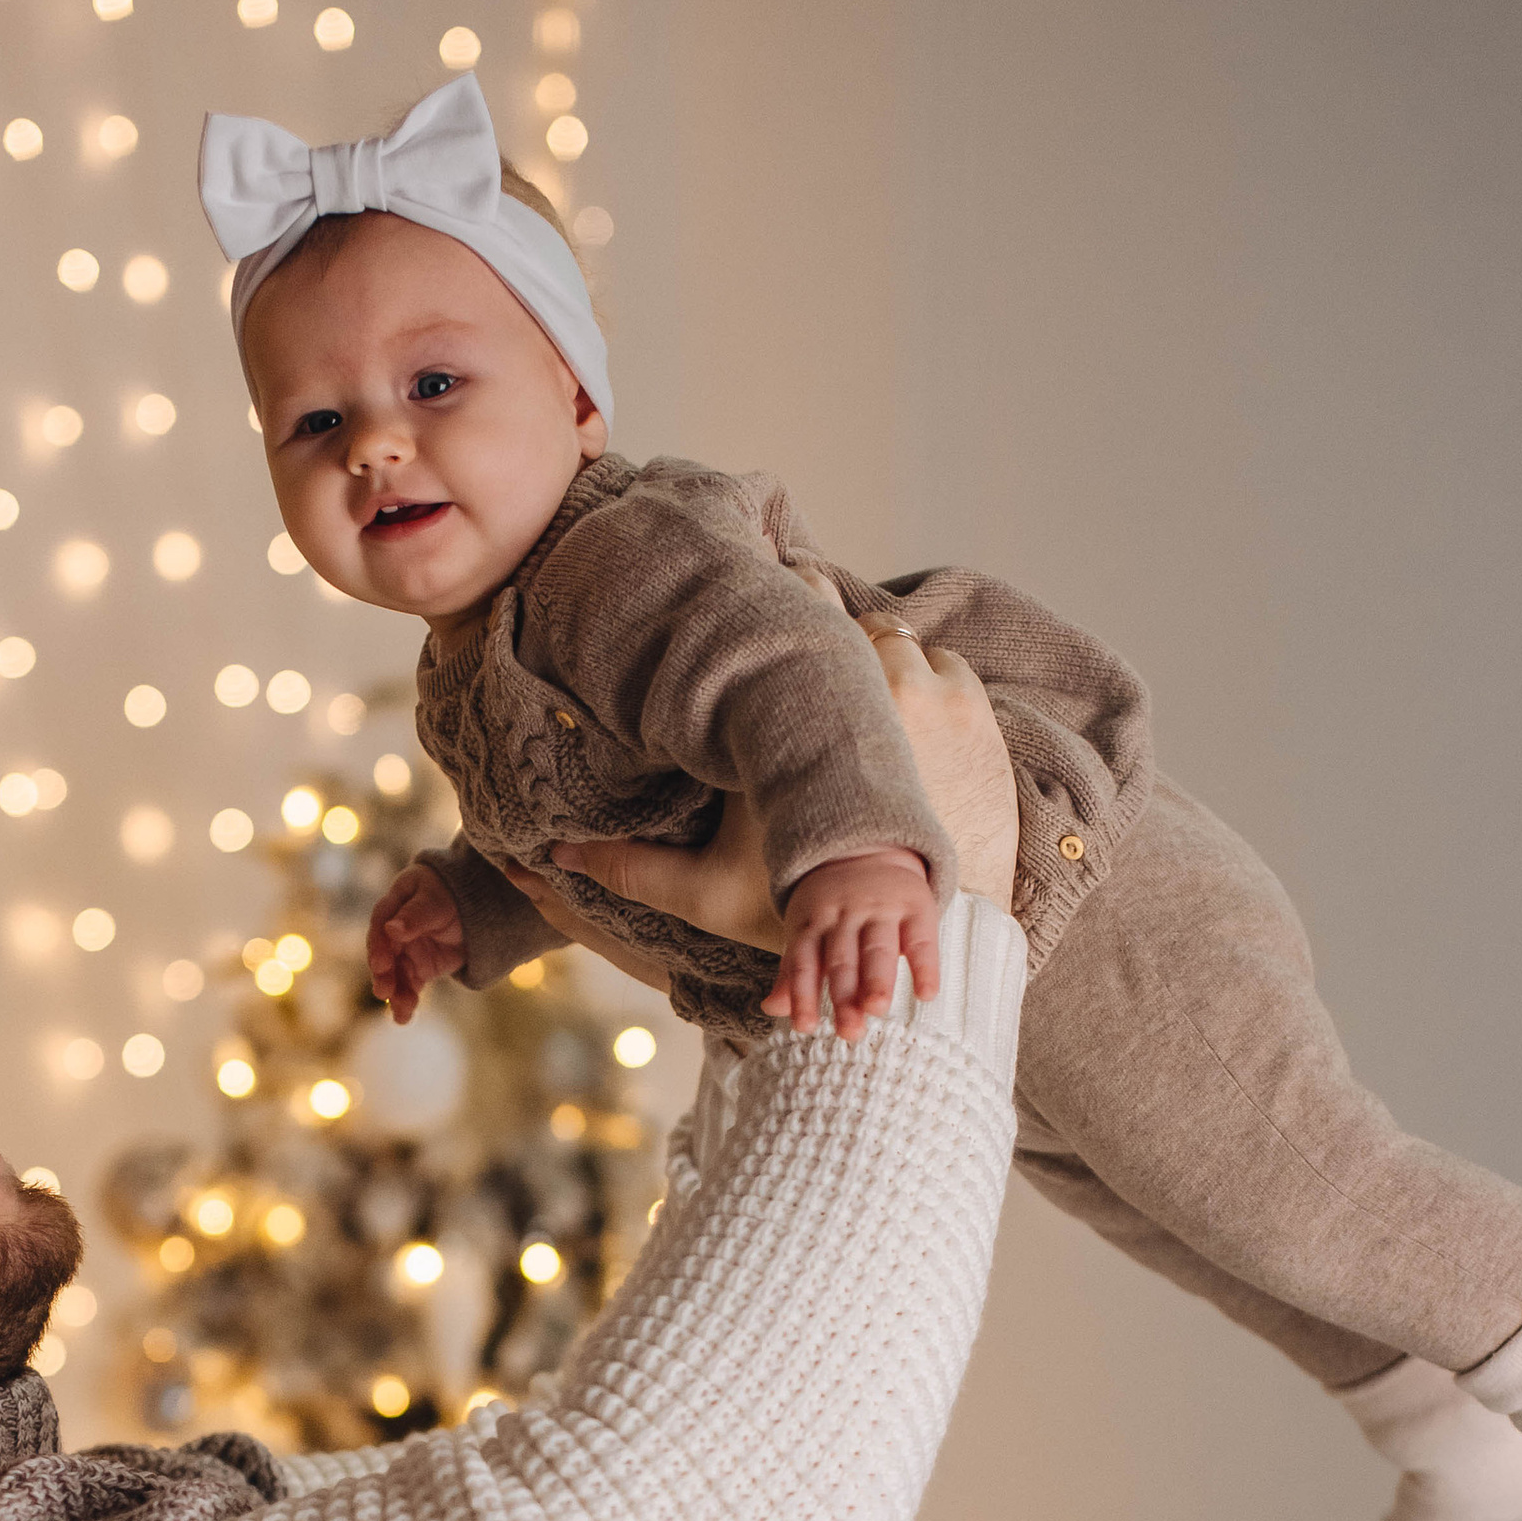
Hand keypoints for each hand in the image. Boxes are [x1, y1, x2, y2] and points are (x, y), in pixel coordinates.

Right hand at [367, 862, 466, 1022]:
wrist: (481, 907)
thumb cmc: (455, 893)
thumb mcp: (437, 901)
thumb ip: (415, 916)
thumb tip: (391, 929)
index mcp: (395, 904)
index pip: (380, 925)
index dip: (379, 945)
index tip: (380, 964)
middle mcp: (395, 931)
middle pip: (384, 954)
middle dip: (384, 974)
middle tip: (383, 991)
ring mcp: (407, 951)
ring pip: (396, 975)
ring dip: (396, 993)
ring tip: (400, 1011)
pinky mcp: (420, 969)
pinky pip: (410, 987)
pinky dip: (406, 1002)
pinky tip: (401, 1019)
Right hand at [483, 590, 1022, 1009]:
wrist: (907, 938)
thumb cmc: (800, 915)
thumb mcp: (703, 893)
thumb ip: (628, 871)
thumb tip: (548, 856)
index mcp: (795, 724)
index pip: (791, 613)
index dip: (776, 590)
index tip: (759, 582)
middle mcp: (866, 694)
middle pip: (842, 613)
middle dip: (816, 611)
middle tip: (792, 611)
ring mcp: (927, 700)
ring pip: (893, 635)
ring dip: (869, 646)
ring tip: (843, 665)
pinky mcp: (973, 718)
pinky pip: (940, 663)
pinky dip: (918, 673)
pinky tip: (893, 702)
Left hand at [762, 847, 935, 1042]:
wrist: (867, 850)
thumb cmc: (831, 906)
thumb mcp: (805, 930)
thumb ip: (792, 972)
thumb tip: (772, 1008)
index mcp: (813, 923)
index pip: (805, 963)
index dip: (803, 995)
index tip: (806, 1026)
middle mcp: (846, 915)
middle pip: (843, 961)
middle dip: (844, 996)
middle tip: (848, 1031)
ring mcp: (881, 909)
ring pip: (878, 949)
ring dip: (877, 981)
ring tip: (876, 1009)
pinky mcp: (915, 906)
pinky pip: (922, 940)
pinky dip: (925, 967)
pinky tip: (926, 994)